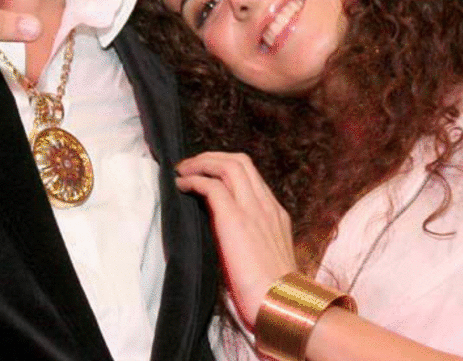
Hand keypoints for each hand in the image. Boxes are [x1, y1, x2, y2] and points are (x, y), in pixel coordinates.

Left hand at [176, 151, 298, 328]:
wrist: (281, 305)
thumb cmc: (272, 293)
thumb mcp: (265, 257)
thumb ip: (251, 239)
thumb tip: (225, 236)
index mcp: (276, 215)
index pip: (251, 177)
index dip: (226, 169)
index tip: (207, 174)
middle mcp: (267, 206)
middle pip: (240, 162)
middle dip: (212, 157)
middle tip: (190, 166)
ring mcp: (253, 210)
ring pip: (228, 166)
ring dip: (201, 163)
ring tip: (182, 170)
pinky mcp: (235, 219)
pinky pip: (212, 186)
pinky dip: (194, 180)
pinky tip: (181, 185)